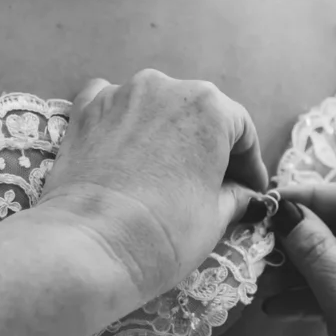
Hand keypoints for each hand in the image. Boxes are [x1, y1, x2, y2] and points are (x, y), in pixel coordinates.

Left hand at [38, 69, 268, 302]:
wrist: (89, 247)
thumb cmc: (163, 234)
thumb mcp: (215, 218)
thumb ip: (234, 195)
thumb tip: (241, 194)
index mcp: (209, 108)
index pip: (241, 130)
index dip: (250, 163)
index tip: (250, 188)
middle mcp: (166, 88)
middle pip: (199, 114)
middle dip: (209, 146)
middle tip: (215, 184)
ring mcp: (121, 95)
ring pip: (156, 106)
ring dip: (167, 132)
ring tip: (168, 170)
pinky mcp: (85, 110)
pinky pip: (113, 105)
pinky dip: (124, 122)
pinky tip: (126, 147)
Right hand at [263, 185, 335, 335]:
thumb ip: (318, 254)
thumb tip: (286, 212)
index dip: (315, 197)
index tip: (274, 201)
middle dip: (302, 235)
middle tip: (261, 236)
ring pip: (334, 258)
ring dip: (298, 266)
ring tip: (264, 273)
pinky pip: (333, 287)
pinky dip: (306, 294)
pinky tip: (276, 307)